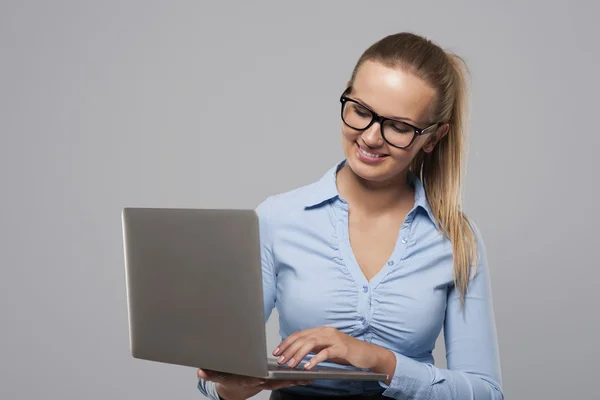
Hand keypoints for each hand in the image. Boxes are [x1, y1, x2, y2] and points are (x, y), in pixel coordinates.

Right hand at [197, 368, 311, 399]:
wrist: (237, 387)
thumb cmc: (231, 378)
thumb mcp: (219, 375)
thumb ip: (209, 373)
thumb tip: (200, 371)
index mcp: (248, 379)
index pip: (253, 379)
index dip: (257, 378)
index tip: (261, 378)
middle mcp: (260, 381)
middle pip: (273, 381)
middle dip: (284, 380)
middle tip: (296, 378)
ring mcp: (268, 382)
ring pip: (283, 381)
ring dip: (295, 379)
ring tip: (308, 377)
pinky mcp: (274, 379)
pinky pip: (287, 379)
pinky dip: (297, 378)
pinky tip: (308, 377)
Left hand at [272, 326, 377, 370]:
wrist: (367, 353)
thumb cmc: (347, 352)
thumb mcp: (327, 348)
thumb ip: (315, 347)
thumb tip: (298, 353)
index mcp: (321, 331)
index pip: (299, 334)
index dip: (287, 342)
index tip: (277, 351)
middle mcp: (326, 332)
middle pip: (303, 338)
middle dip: (289, 349)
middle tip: (280, 359)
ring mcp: (334, 339)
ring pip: (311, 343)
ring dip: (299, 354)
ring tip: (291, 364)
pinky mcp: (341, 348)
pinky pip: (325, 353)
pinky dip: (315, 359)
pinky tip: (308, 366)